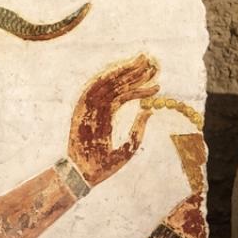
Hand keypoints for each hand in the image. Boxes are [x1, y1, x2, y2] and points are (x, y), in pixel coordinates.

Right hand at [68, 54, 159, 185]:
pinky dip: (105, 78)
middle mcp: (98, 108)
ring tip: (143, 63)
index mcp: (106, 116)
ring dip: (124, 71)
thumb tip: (150, 110)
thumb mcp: (128, 148)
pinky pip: (93, 89)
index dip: (140, 84)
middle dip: (135, 71)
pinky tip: (121, 70)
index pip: (124, 94)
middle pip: (117, 84)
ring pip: (108, 83)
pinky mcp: (80, 110)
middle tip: (153, 61)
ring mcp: (89, 108)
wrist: (84, 176)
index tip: (157, 77)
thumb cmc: (104, 166)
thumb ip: (138, 130)